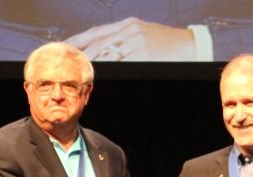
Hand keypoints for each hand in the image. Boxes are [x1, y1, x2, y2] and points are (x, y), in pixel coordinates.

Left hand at [67, 18, 195, 60]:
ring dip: (87, 62)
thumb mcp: (145, 36)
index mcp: (128, 25)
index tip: (62, 48)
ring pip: (105, 53)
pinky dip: (105, 68)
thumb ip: (127, 42)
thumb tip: (109, 54)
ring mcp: (135, 41)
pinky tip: (94, 74)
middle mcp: (128, 31)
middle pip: (96, 43)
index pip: (96, 33)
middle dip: (76, 52)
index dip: (78, 41)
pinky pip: (120, 62)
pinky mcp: (143, 53)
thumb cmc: (169, 45)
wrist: (192, 45)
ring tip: (72, 70)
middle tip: (60, 61)